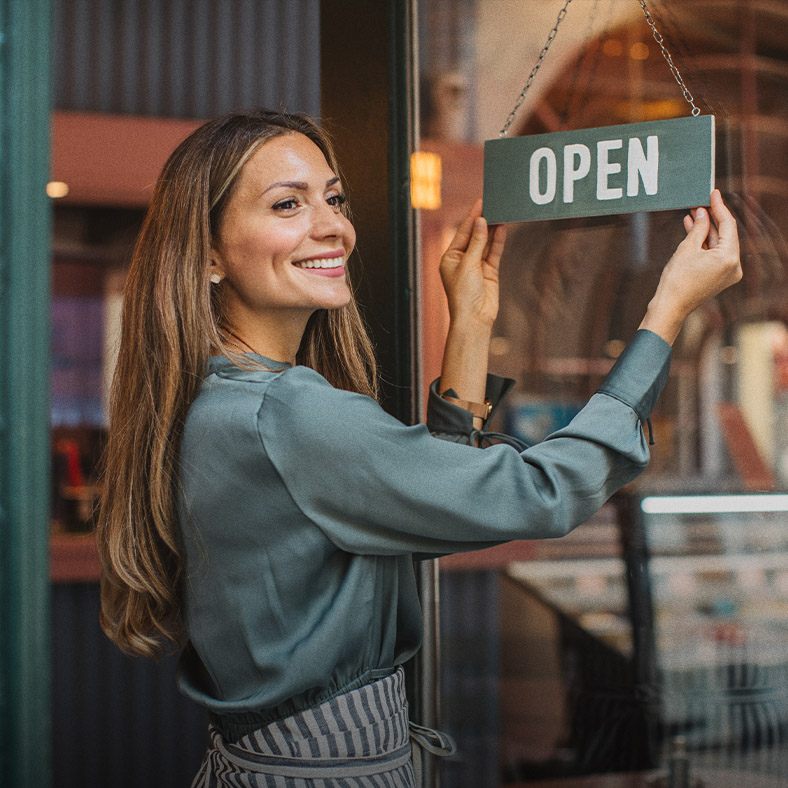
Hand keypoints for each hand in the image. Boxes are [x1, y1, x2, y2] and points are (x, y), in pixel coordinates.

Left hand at [440, 198, 506, 327]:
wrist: (474, 318)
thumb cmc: (463, 294)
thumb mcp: (468, 264)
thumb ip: (477, 242)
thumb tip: (482, 222)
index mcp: (450, 257)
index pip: (462, 233)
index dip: (472, 217)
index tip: (480, 203)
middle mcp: (462, 260)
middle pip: (474, 236)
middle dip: (483, 221)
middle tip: (493, 204)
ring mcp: (476, 265)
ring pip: (486, 243)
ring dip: (492, 229)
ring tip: (500, 213)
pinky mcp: (489, 272)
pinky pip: (494, 253)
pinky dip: (498, 241)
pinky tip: (503, 228)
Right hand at [639, 189, 741, 344]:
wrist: (670, 307)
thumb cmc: (677, 280)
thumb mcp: (687, 248)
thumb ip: (698, 228)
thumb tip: (702, 213)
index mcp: (730, 257)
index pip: (728, 224)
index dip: (719, 207)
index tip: (713, 193)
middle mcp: (734, 265)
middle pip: (725, 234)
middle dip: (711, 219)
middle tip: (699, 203)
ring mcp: (728, 273)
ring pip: (719, 244)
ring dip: (706, 231)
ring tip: (692, 215)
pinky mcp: (719, 277)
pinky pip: (714, 255)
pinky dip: (705, 244)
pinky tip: (692, 231)